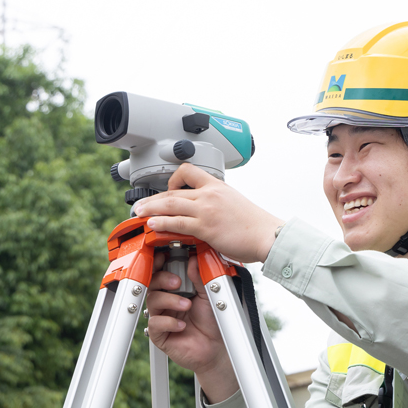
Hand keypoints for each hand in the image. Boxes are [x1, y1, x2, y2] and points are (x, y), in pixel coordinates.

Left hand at [134, 163, 283, 263]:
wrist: (267, 235)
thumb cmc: (256, 225)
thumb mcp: (235, 204)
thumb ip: (217, 205)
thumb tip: (205, 214)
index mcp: (218, 186)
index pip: (188, 171)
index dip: (173, 179)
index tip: (168, 188)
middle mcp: (210, 194)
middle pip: (173, 191)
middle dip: (153, 199)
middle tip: (141, 205)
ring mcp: (207, 210)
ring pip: (170, 204)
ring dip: (151, 209)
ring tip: (139, 214)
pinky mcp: (206, 227)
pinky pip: (176, 222)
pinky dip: (161, 223)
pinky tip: (153, 225)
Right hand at [146, 252, 238, 402]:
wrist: (218, 347)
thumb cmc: (213, 321)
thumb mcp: (208, 295)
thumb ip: (199, 278)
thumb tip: (193, 260)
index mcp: (176, 290)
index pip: (162, 273)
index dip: (160, 264)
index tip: (164, 257)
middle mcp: (167, 302)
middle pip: (152, 284)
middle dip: (162, 279)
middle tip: (177, 283)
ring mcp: (162, 317)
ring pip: (152, 301)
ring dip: (170, 301)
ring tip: (187, 305)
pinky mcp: (160, 335)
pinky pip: (155, 324)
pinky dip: (169, 322)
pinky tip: (182, 325)